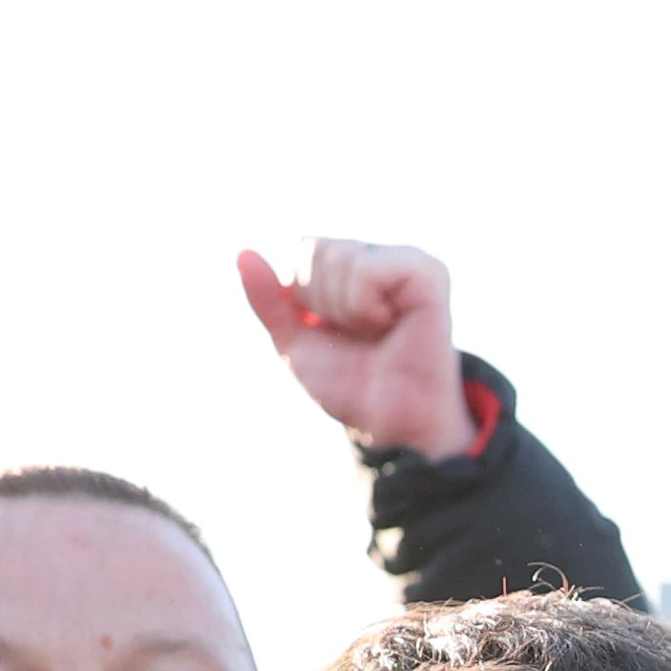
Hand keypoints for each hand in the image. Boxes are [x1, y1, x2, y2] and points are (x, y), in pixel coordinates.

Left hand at [235, 242, 478, 462]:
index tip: (335, 329)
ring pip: (341, 258)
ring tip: (378, 333)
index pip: (304, 248)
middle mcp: (381, 256)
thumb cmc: (349, 384)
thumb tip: (242, 253)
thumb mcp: (293, 341)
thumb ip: (267, 300)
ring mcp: (407, 262)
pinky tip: (392, 325)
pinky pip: (369, 270)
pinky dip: (365, 307)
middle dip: (324, 303)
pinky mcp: (428, 274)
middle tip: (359, 335)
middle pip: (319, 251)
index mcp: (353, 265)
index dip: (306, 295)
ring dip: (346, 311)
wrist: (387, 422)